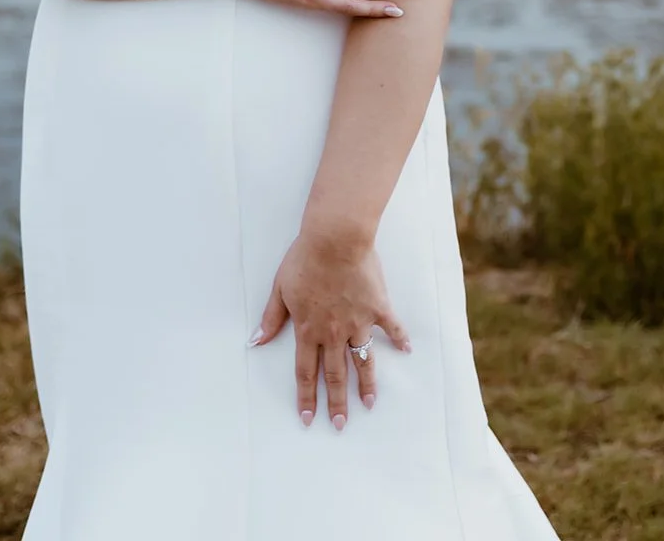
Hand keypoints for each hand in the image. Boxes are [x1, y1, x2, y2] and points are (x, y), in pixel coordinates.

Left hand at [247, 230, 410, 428]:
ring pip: (363, 361)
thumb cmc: (305, 259)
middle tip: (340, 425)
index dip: (306, 397)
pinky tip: (407, 350)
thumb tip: (256, 341)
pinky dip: (400, 339)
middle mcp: (334, 332)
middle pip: (335, 374)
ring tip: (369, 404)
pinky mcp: (377, 308)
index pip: (306, 372)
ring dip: (366, 384)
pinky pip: (391, 327)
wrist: (335, 238)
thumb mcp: (280, 287)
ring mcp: (358, 322)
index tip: (308, 419)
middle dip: (336, 403)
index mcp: (308, 329)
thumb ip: (271, 317)